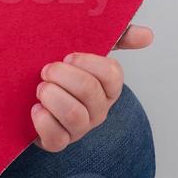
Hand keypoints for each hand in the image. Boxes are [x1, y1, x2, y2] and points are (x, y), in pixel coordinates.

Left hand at [31, 24, 153, 152]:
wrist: (30, 94)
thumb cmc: (64, 71)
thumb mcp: (88, 48)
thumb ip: (118, 37)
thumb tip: (147, 35)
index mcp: (107, 86)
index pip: (112, 73)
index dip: (88, 62)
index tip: (68, 56)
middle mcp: (97, 109)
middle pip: (89, 90)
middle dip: (63, 75)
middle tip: (47, 69)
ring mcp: (79, 128)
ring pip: (74, 115)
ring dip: (52, 96)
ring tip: (41, 88)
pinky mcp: (58, 142)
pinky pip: (56, 138)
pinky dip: (43, 121)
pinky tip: (36, 108)